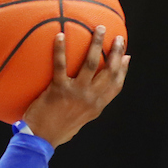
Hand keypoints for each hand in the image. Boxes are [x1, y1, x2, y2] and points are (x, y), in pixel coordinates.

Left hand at [23, 25, 128, 147]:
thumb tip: (90, 94)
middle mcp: (91, 98)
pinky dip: (60, 49)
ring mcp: (76, 93)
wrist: (40, 139)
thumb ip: (87, 105)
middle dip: (116, 52)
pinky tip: (60, 35)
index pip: (116, 85)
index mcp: (97, 106)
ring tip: (98, 28)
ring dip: (96, 44)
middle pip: (109, 71)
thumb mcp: (79, 119)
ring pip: (91, 63)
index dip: (123, 69)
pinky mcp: (59, 89)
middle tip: (118, 37)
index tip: (127, 55)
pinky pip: (60, 65)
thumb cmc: (56, 129)